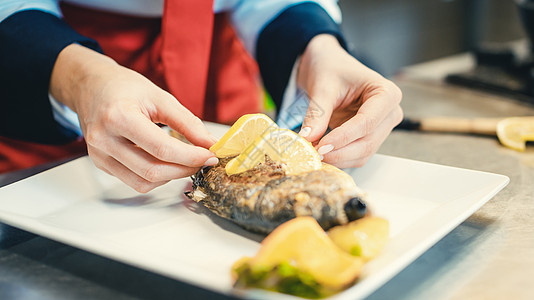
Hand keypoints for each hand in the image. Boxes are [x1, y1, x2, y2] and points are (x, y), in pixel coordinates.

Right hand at [50, 44, 217, 191]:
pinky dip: (156, 177)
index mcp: (118, 117)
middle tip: (203, 161)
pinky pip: (134, 181)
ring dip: (171, 177)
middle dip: (184, 169)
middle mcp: (104, 139)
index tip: (211, 156)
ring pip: (143, 182)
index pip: (162, 149)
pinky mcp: (101, 164)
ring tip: (185, 161)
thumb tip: (210, 144)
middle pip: (152, 170)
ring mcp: (99, 155)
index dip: (191, 157)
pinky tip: (164, 162)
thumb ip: (187, 123)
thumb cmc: (124, 87)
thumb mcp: (160, 97)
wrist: (91, 86)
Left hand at [296, 34, 402, 167]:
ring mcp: (381, 128)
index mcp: (387, 93)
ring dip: (338, 158)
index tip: (321, 146)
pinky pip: (356, 156)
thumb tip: (308, 139)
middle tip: (313, 153)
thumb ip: (317, 114)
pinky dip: (338, 158)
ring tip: (313, 153)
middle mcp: (390, 113)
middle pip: (367, 142)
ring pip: (362, 154)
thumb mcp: (322, 87)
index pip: (367, 122)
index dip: (344, 137)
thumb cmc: (331, 69)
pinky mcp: (369, 138)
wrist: (329, 68)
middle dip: (339, 152)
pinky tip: (321, 153)